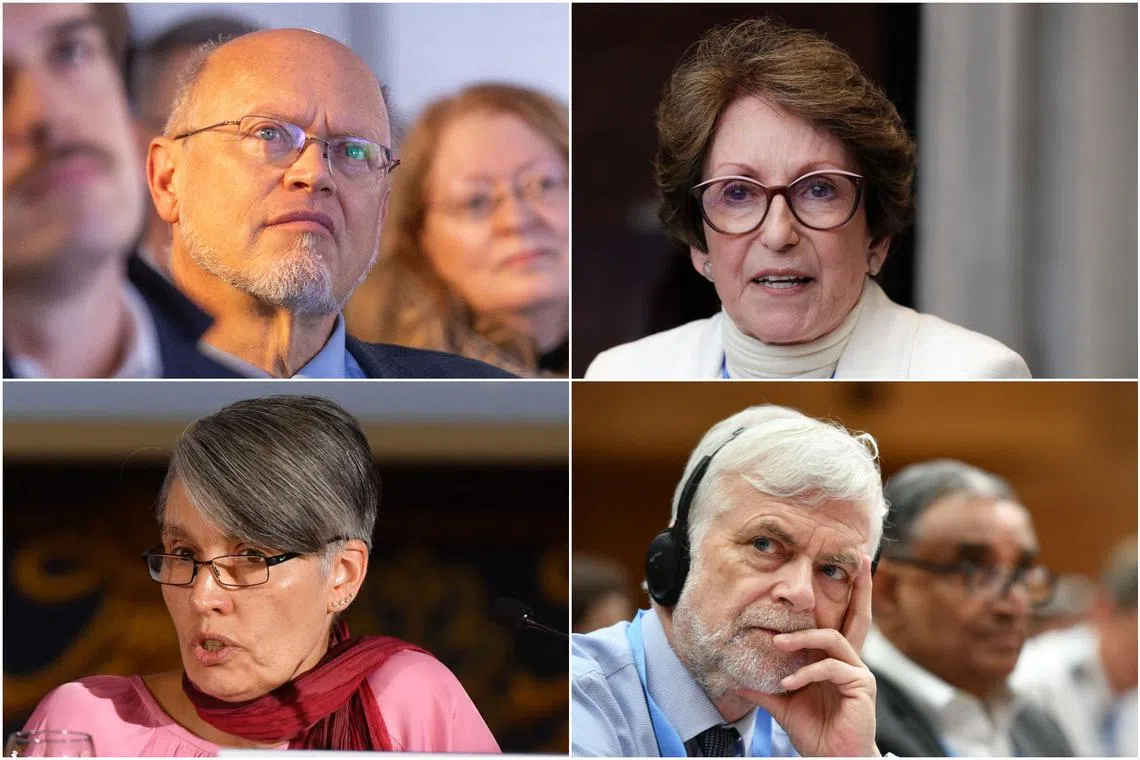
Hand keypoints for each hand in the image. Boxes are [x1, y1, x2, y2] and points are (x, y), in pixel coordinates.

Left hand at [738, 554, 878, 756]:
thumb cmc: (815, 732)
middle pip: (858, 616)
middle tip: (860, 559)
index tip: (846, 567)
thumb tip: (736, 677)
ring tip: (776, 645)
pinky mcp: (861, 686)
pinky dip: (805, 672)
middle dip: (860, 587)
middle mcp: (850, 660)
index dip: (847, 595)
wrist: (831, 759)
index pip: (841, 621)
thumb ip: (766, 687)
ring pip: (831, 639)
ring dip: (801, 638)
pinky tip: (789, 684)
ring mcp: (858, 672)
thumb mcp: (784, 704)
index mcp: (834, 659)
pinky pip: (830, 668)